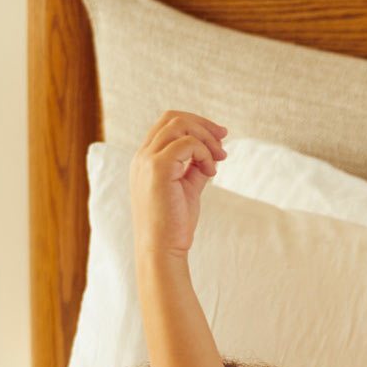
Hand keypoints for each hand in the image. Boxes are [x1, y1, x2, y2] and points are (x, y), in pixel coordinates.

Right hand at [129, 111, 227, 259]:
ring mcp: (147, 160)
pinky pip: (187, 143)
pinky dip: (204, 153)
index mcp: (145, 160)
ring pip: (179, 124)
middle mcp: (142, 156)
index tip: (219, 137)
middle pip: (172, 117)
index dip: (196, 124)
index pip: (167, 124)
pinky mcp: (158, 168)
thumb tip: (213, 151)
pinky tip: (211, 172)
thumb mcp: (187, 187)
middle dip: (203, 125)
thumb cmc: (174, 224)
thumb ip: (195, 167)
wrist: (162, 249)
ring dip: (206, 138)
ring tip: (218, 161)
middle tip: (224, 144)